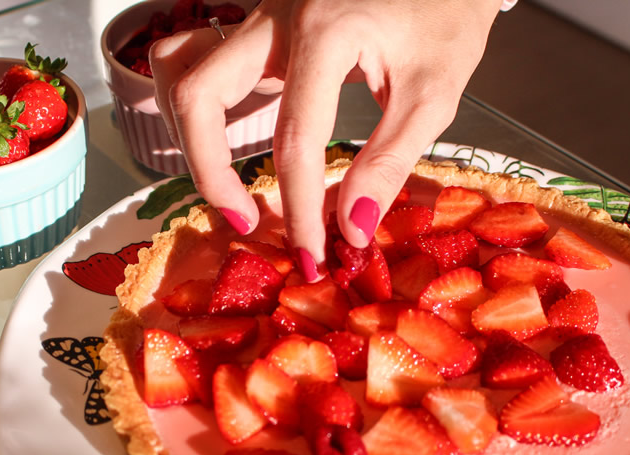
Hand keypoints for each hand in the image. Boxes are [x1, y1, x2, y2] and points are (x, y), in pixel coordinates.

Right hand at [150, 0, 501, 279]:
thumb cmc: (447, 15)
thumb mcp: (434, 92)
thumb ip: (389, 162)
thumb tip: (350, 229)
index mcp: (324, 31)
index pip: (294, 140)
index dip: (299, 209)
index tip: (311, 255)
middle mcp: (275, 17)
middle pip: (196, 94)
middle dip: (209, 171)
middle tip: (245, 221)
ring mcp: (258, 16)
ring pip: (182, 73)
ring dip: (192, 137)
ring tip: (231, 188)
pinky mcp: (257, 26)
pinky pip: (201, 64)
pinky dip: (202, 110)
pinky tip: (229, 142)